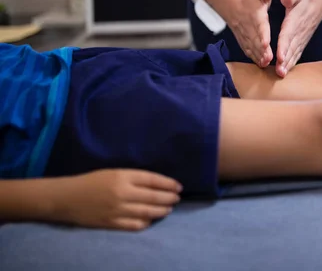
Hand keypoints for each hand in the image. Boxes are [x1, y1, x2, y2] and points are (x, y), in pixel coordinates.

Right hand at [53, 169, 181, 230]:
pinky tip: (150, 220)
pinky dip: (146, 223)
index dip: (168, 184)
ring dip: (161, 211)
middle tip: (177, 198)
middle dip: (168, 198)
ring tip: (168, 209)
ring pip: (147, 212)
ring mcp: (117, 209)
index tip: (178, 186)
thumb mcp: (113, 172)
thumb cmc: (91, 182)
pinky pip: (134, 225)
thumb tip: (156, 184)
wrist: (66, 198)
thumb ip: (133, 178)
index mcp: (122, 176)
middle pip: (153, 197)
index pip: (152, 179)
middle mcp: (122, 193)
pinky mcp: (111, 223)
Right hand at [228, 0, 276, 67]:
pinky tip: (261, 65)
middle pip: (256, 41)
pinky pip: (249, 51)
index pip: (260, 27)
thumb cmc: (252, 1)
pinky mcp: (244, 42)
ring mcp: (245, 36)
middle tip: (269, 58)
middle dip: (262, 50)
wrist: (233, 8)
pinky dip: (254, 58)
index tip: (266, 42)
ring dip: (259, 56)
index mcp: (255, 16)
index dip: (262, 35)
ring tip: (266, 64)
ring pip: (252, 48)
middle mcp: (249, 28)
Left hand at [277, 0, 321, 76]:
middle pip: (291, 48)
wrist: (316, 4)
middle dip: (285, 60)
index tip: (280, 56)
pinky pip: (297, 53)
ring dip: (288, 64)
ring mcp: (302, 38)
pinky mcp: (302, 42)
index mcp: (295, 21)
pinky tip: (285, 71)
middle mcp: (299, 32)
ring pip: (294, 53)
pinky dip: (292, 63)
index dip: (284, 46)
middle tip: (279, 72)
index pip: (288, 35)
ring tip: (281, 74)